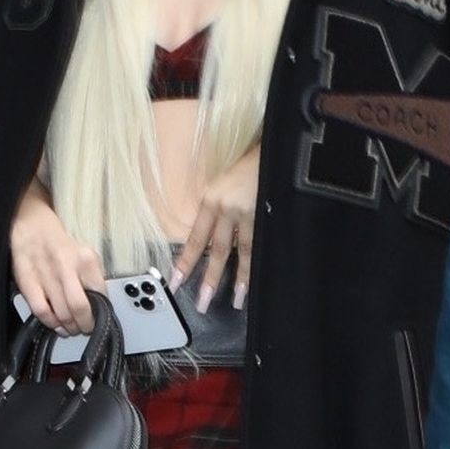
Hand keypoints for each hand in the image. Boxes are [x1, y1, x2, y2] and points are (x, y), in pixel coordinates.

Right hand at [10, 177, 104, 334]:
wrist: (31, 227)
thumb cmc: (60, 246)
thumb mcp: (84, 255)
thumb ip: (91, 279)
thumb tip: (98, 307)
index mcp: (86, 260)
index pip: (100, 295)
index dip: (100, 314)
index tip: (99, 320)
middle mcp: (67, 267)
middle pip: (80, 308)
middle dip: (84, 325)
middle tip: (84, 328)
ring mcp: (47, 275)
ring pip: (62, 313)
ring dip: (68, 327)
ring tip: (70, 328)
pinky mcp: (28, 282)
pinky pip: (41, 311)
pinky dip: (50, 322)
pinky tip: (54, 323)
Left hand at [171, 146, 259, 313]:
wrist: (273, 146)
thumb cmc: (246, 166)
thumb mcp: (222, 186)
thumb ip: (215, 212)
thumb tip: (209, 242)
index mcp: (211, 200)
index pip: (195, 239)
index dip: (186, 262)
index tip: (176, 282)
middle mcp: (228, 208)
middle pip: (217, 250)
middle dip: (210, 279)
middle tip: (204, 303)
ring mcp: (251, 212)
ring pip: (244, 251)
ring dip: (241, 278)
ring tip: (238, 300)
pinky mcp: (270, 213)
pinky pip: (263, 243)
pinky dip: (260, 262)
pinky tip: (261, 278)